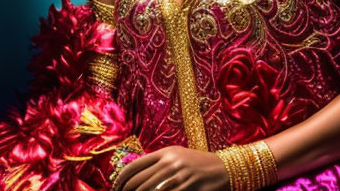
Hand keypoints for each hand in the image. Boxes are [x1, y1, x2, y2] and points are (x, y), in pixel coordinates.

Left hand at [112, 145, 228, 190]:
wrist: (224, 169)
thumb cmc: (198, 165)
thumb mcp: (177, 157)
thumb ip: (157, 164)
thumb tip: (133, 176)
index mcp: (165, 153)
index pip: (133, 166)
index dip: (120, 181)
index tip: (115, 189)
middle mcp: (170, 162)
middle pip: (137, 182)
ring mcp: (178, 176)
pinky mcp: (187, 187)